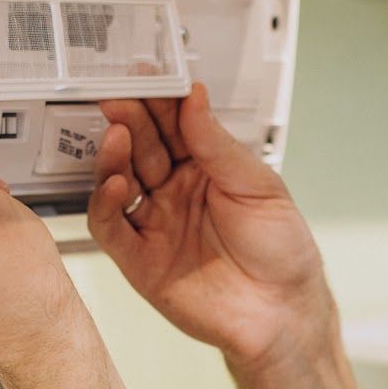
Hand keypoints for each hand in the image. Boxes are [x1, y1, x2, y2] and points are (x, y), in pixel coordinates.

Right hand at [89, 82, 332, 370]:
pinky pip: (111, 227)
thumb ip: (218, 145)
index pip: (172, 124)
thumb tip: (194, 97)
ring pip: (119, 181)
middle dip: (128, 119)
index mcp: (205, 168)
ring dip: (112, 155)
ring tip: (116, 134)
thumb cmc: (282, 252)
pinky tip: (116, 184)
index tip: (146, 74)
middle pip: (141, 147)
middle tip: (118, 97)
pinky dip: (105, 204)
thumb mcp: (259, 186)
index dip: (158, 100)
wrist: (282, 314)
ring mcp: (155, 224)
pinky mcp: (140, 260)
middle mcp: (175, 192)